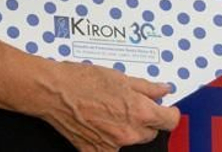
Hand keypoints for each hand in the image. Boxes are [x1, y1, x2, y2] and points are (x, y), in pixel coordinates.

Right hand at [38, 62, 179, 150]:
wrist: (51, 91)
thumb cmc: (80, 79)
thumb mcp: (118, 76)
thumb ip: (146, 87)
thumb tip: (164, 90)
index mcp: (140, 112)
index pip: (170, 121)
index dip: (169, 112)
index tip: (166, 109)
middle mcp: (130, 132)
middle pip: (151, 132)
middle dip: (145, 119)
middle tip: (128, 104)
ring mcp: (113, 144)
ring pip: (131, 140)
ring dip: (126, 129)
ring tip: (107, 111)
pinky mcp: (96, 151)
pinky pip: (110, 148)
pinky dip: (107, 139)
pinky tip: (96, 124)